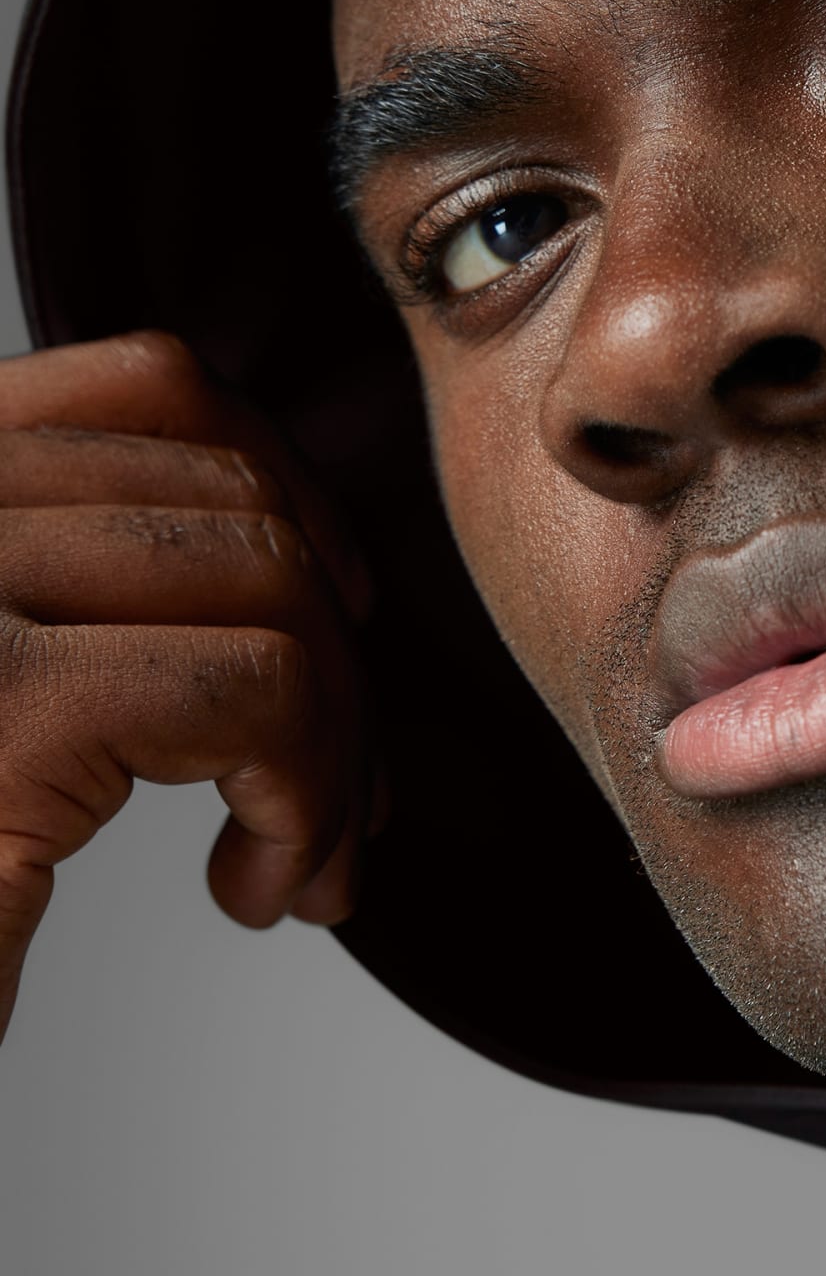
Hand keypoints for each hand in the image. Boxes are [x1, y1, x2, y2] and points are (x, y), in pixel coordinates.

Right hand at [0, 330, 381, 1043]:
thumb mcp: (15, 678)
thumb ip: (96, 582)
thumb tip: (315, 560)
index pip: (153, 387)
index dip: (291, 499)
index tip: (341, 622)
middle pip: (236, 500)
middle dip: (339, 660)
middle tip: (336, 803)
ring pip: (273, 590)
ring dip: (334, 745)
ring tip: (294, 860)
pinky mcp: (1, 713)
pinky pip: (256, 693)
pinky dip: (305, 795)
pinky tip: (253, 889)